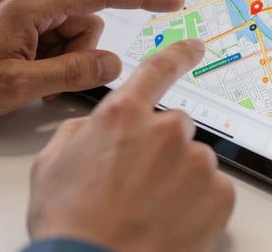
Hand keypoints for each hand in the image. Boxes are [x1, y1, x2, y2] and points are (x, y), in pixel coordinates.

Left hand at [0, 0, 183, 117]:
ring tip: (24, 71)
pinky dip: (46, 48)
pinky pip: (50, 24)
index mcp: (33, 1)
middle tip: (41, 76)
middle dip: (76, 51)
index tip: (171, 0)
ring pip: (70, 25)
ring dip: (58, 53)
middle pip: (86, 19)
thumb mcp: (20, 85)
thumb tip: (113, 64)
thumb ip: (74, 73)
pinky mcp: (14, 5)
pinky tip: (19, 63)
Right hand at [27, 40, 235, 251]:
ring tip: (149, 211)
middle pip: (175, 127)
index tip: (195, 46)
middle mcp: (165, 131)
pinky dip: (198, 205)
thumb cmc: (69, 224)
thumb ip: (80, 132)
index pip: (157, 70)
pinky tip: (169, 223)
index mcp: (123, 116)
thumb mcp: (52, 166)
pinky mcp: (219, 195)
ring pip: (194, 162)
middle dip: (161, 150)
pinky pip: (213, 191)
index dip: (178, 54)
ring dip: (178, 180)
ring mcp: (196, 163)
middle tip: (138, 184)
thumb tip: (93, 127)